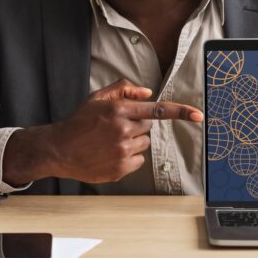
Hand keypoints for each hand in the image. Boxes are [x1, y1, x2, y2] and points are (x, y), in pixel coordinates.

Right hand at [2, 79, 202, 185]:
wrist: (59, 149)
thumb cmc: (79, 121)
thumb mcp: (98, 97)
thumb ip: (124, 89)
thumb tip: (148, 92)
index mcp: (119, 110)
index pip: (157, 109)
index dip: (181, 111)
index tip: (198, 115)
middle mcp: (123, 130)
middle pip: (148, 127)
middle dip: (137, 126)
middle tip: (115, 128)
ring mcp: (122, 151)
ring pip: (144, 144)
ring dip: (133, 142)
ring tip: (110, 141)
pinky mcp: (120, 168)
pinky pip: (138, 161)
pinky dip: (129, 157)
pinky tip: (109, 153)